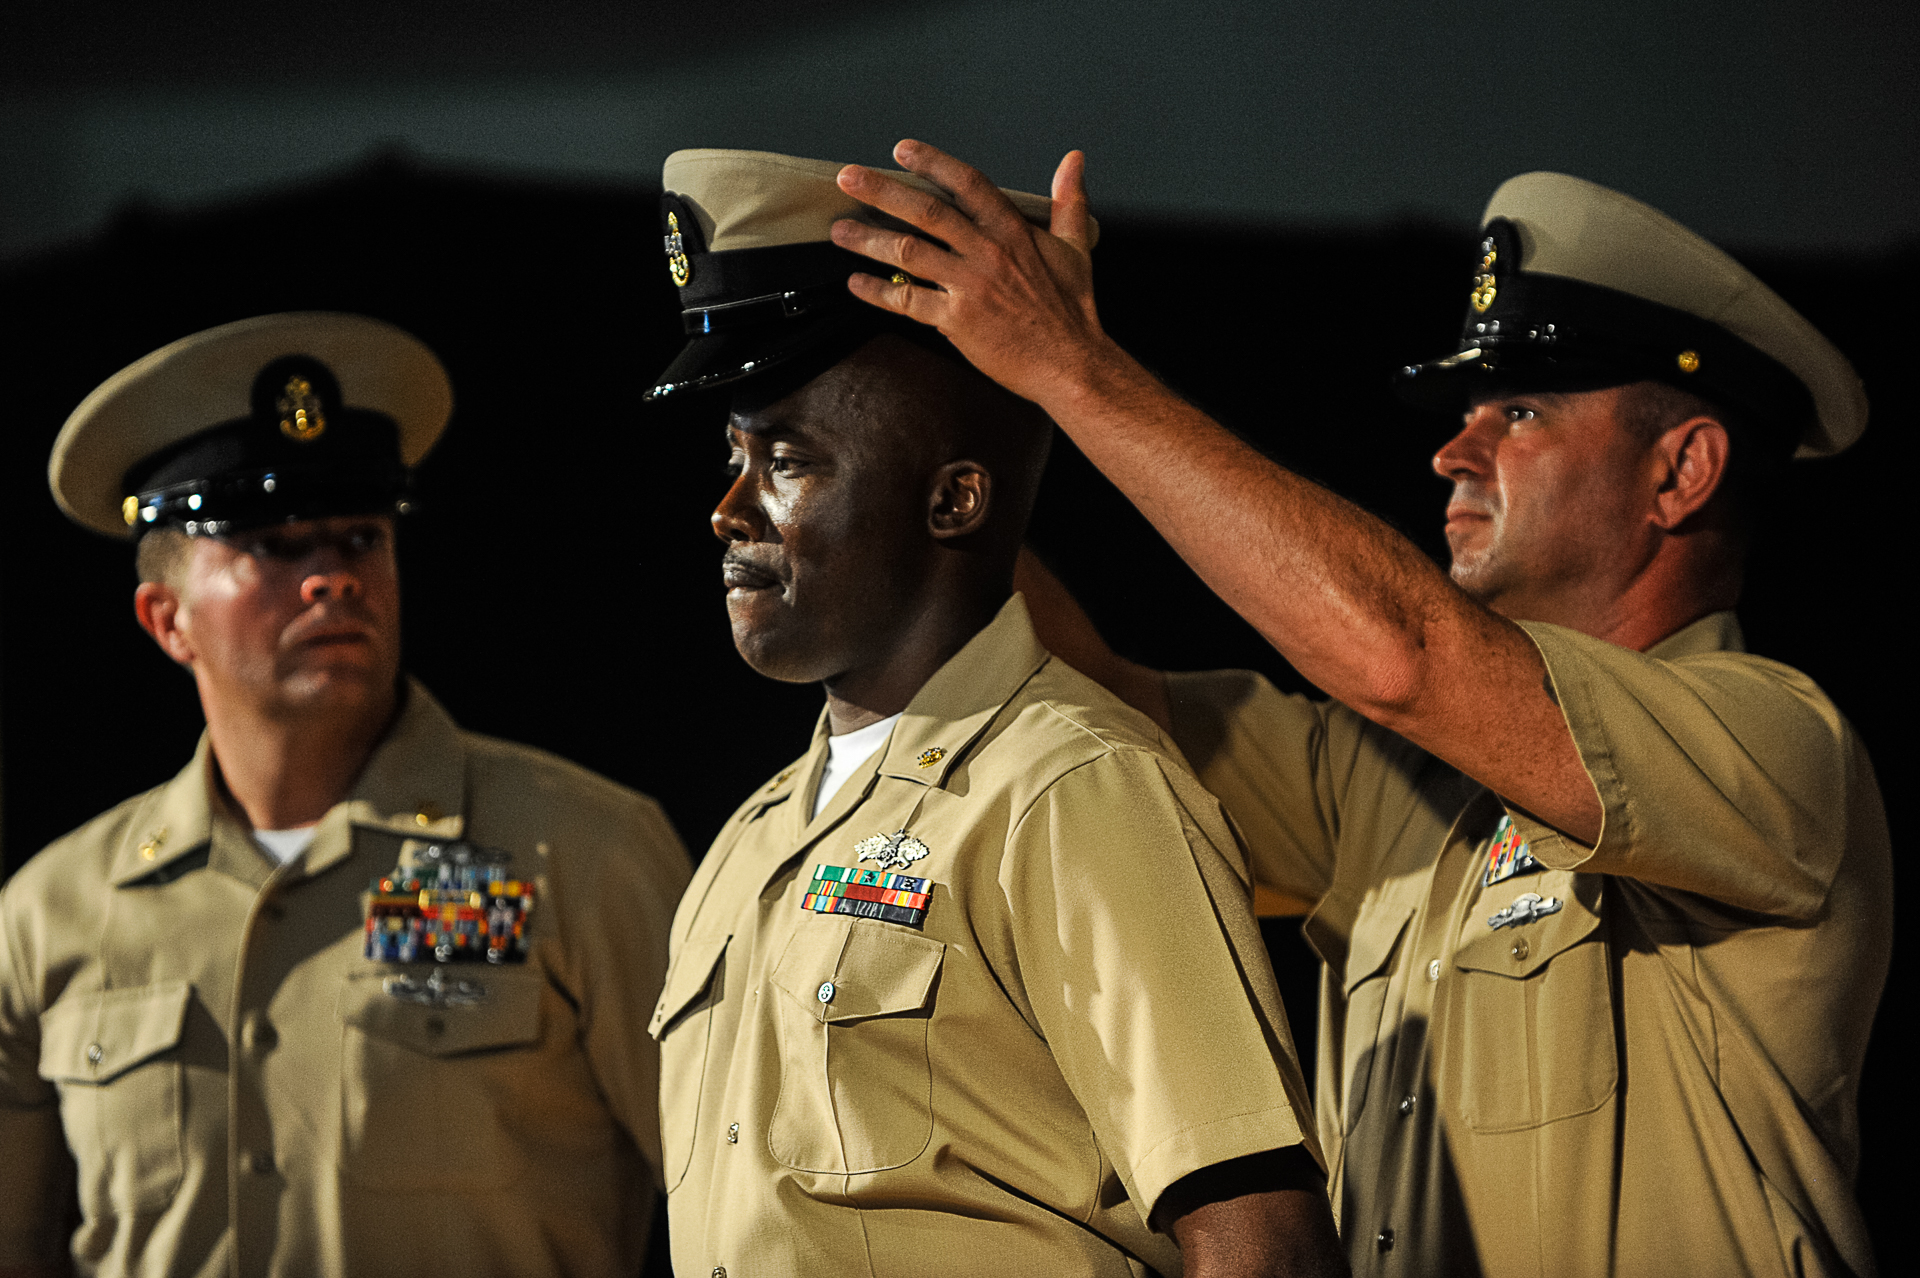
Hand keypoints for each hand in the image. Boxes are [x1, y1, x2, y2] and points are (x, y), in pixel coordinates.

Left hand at [831, 139, 1119, 408]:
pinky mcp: (957, 321)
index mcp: (1013, 230)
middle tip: (848, 178)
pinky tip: (857, 284)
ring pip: (909, 251)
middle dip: (881, 191)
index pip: (967, 183)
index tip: (902, 150)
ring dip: (868, 239)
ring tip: (840, 232)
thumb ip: (1068, 201)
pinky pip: (908, 300)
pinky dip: (878, 292)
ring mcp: (970, 286)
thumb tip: (1074, 160)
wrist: (1071, 364)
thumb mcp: (1077, 247)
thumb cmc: (1072, 310)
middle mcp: (987, 252)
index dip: (932, 162)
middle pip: (925, 210)